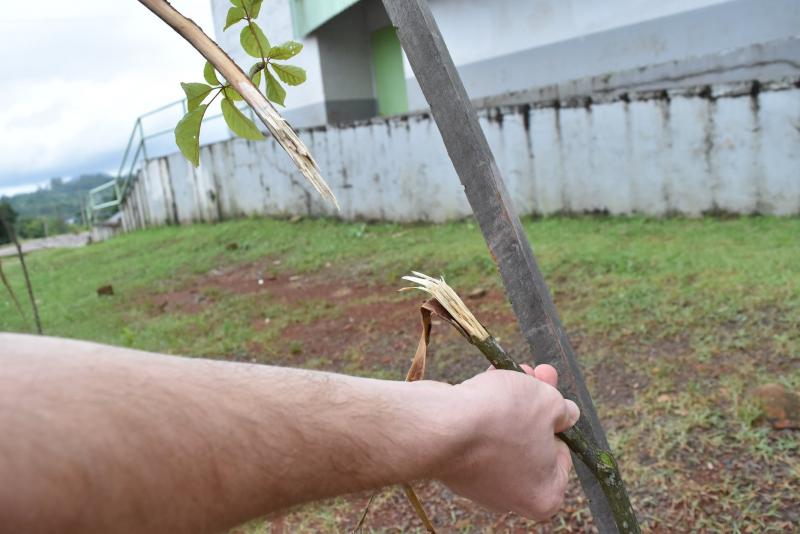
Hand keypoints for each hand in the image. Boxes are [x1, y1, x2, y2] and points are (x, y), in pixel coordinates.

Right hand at [437, 364, 578, 519]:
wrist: (439, 425)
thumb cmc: (501, 419)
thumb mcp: (547, 403)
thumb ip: (564, 409)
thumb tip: (566, 413)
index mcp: (544, 494)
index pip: (562, 455)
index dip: (559, 419)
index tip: (552, 392)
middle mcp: (512, 496)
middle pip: (532, 441)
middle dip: (534, 402)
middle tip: (535, 371)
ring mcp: (479, 483)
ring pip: (503, 435)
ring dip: (509, 402)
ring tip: (509, 371)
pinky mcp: (454, 464)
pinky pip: (477, 435)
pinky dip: (482, 410)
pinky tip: (484, 383)